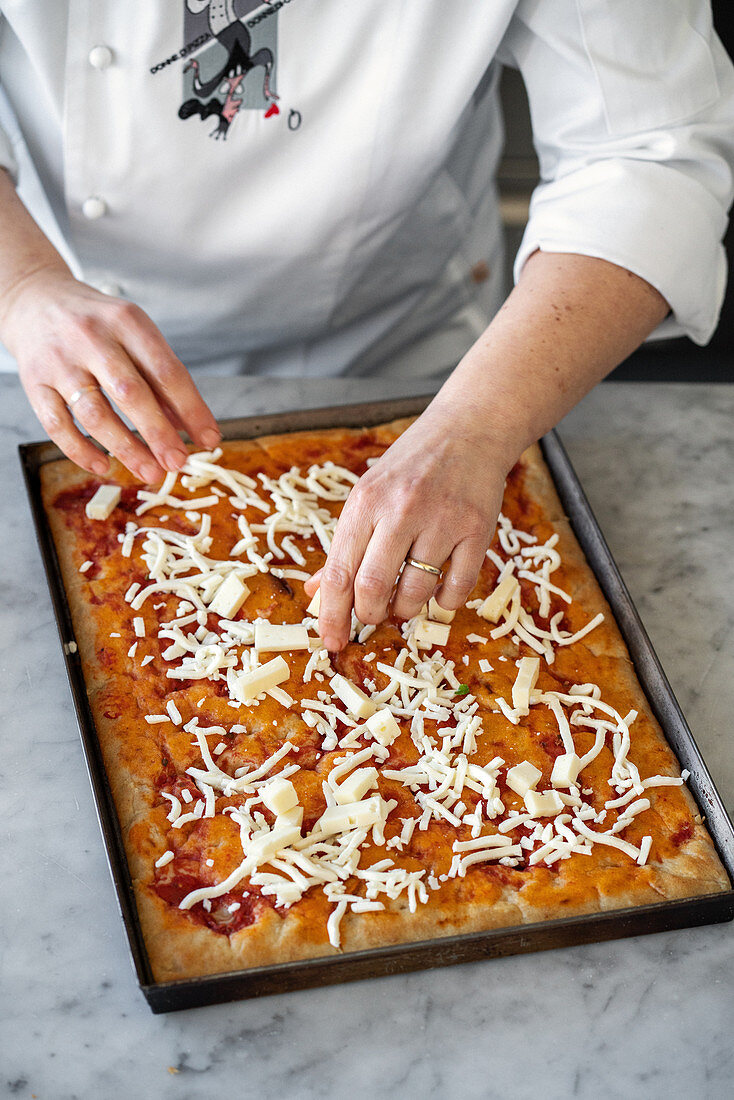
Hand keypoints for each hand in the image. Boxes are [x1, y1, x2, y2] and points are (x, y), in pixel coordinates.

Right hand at [3, 266, 220, 480]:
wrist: (36, 300)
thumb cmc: (96, 324)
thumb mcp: (134, 335)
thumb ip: (160, 378)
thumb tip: (188, 426)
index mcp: (127, 321)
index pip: (166, 371)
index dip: (192, 409)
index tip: (209, 438)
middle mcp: (92, 338)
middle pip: (130, 393)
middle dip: (158, 434)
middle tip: (178, 462)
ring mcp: (60, 361)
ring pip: (94, 413)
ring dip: (126, 449)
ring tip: (150, 472)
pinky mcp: (34, 382)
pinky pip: (57, 425)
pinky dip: (81, 451)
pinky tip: (104, 466)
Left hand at [305, 398, 514, 650]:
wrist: (468, 430)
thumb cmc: (411, 467)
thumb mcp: (368, 495)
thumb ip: (344, 546)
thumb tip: (317, 592)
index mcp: (365, 502)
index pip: (339, 573)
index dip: (332, 616)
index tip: (331, 642)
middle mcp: (401, 510)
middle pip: (372, 587)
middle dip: (369, 615)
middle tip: (373, 617)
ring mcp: (442, 520)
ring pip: (415, 592)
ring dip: (405, 611)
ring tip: (403, 604)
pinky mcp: (477, 529)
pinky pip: (457, 588)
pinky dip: (443, 602)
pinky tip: (437, 592)